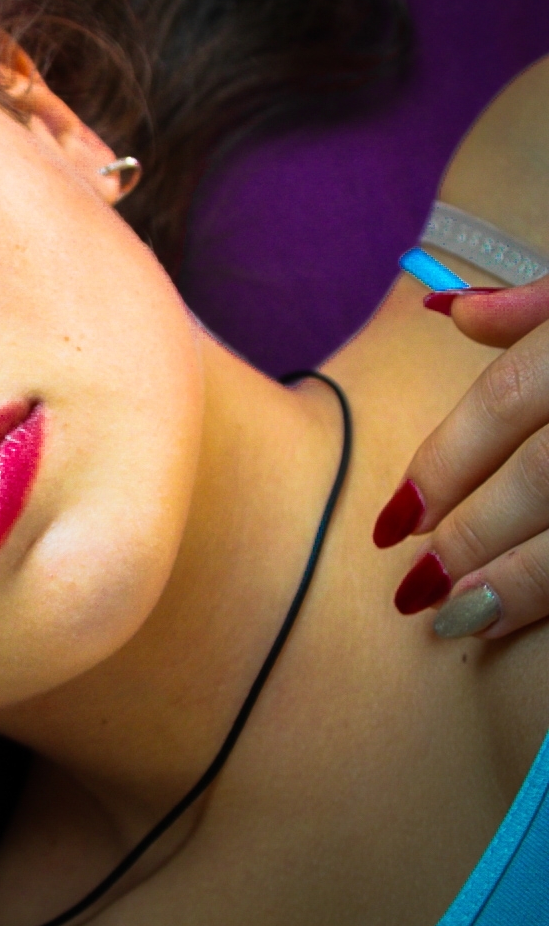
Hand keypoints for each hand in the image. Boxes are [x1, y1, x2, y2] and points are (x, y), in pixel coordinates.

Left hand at [377, 276, 548, 637]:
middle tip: (416, 591)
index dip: (444, 467)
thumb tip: (442, 309)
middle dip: (476, 536)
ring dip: (529, 579)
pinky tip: (528, 619)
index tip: (391, 528)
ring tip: (465, 620)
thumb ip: (534, 306)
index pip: (506, 400)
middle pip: (546, 474)